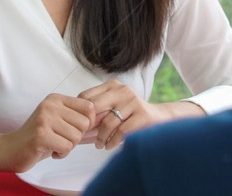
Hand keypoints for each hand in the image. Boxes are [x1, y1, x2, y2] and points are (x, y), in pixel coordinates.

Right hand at [0, 93, 94, 171]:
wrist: (10, 149)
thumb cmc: (39, 136)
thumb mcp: (59, 121)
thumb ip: (79, 119)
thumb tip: (106, 120)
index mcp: (56, 99)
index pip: (89, 107)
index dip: (87, 123)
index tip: (74, 130)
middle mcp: (50, 105)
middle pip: (85, 123)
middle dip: (77, 137)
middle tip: (61, 139)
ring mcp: (44, 118)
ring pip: (76, 137)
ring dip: (67, 146)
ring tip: (53, 143)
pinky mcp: (41, 134)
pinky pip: (66, 147)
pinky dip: (61, 153)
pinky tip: (49, 150)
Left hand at [78, 79, 203, 149]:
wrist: (159, 118)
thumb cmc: (130, 115)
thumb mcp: (113, 107)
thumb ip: (96, 112)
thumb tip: (72, 125)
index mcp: (112, 85)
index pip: (86, 97)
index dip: (79, 114)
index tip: (79, 127)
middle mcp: (122, 90)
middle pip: (94, 107)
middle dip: (87, 125)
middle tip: (85, 137)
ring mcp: (133, 101)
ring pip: (107, 122)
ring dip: (100, 138)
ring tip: (99, 144)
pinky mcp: (143, 115)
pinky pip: (121, 131)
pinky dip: (112, 142)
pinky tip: (109, 146)